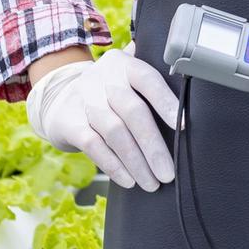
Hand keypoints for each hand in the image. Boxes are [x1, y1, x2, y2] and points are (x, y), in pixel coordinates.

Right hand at [26, 48, 180, 188]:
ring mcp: (83, 99)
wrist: (58, 100)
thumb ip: (151, 83)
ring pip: (115, 132)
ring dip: (136, 162)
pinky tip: (128, 180)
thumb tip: (191, 99)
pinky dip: (114, 166)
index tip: (182, 126)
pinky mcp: (69, 122)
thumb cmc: (107, 94)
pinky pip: (94, 146)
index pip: (148, 79)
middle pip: (133, 112)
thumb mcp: (124, 79)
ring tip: (152, 183)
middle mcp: (102, 78)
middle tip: (168, 173)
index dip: (166, 101)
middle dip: (153, 146)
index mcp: (123, 64)